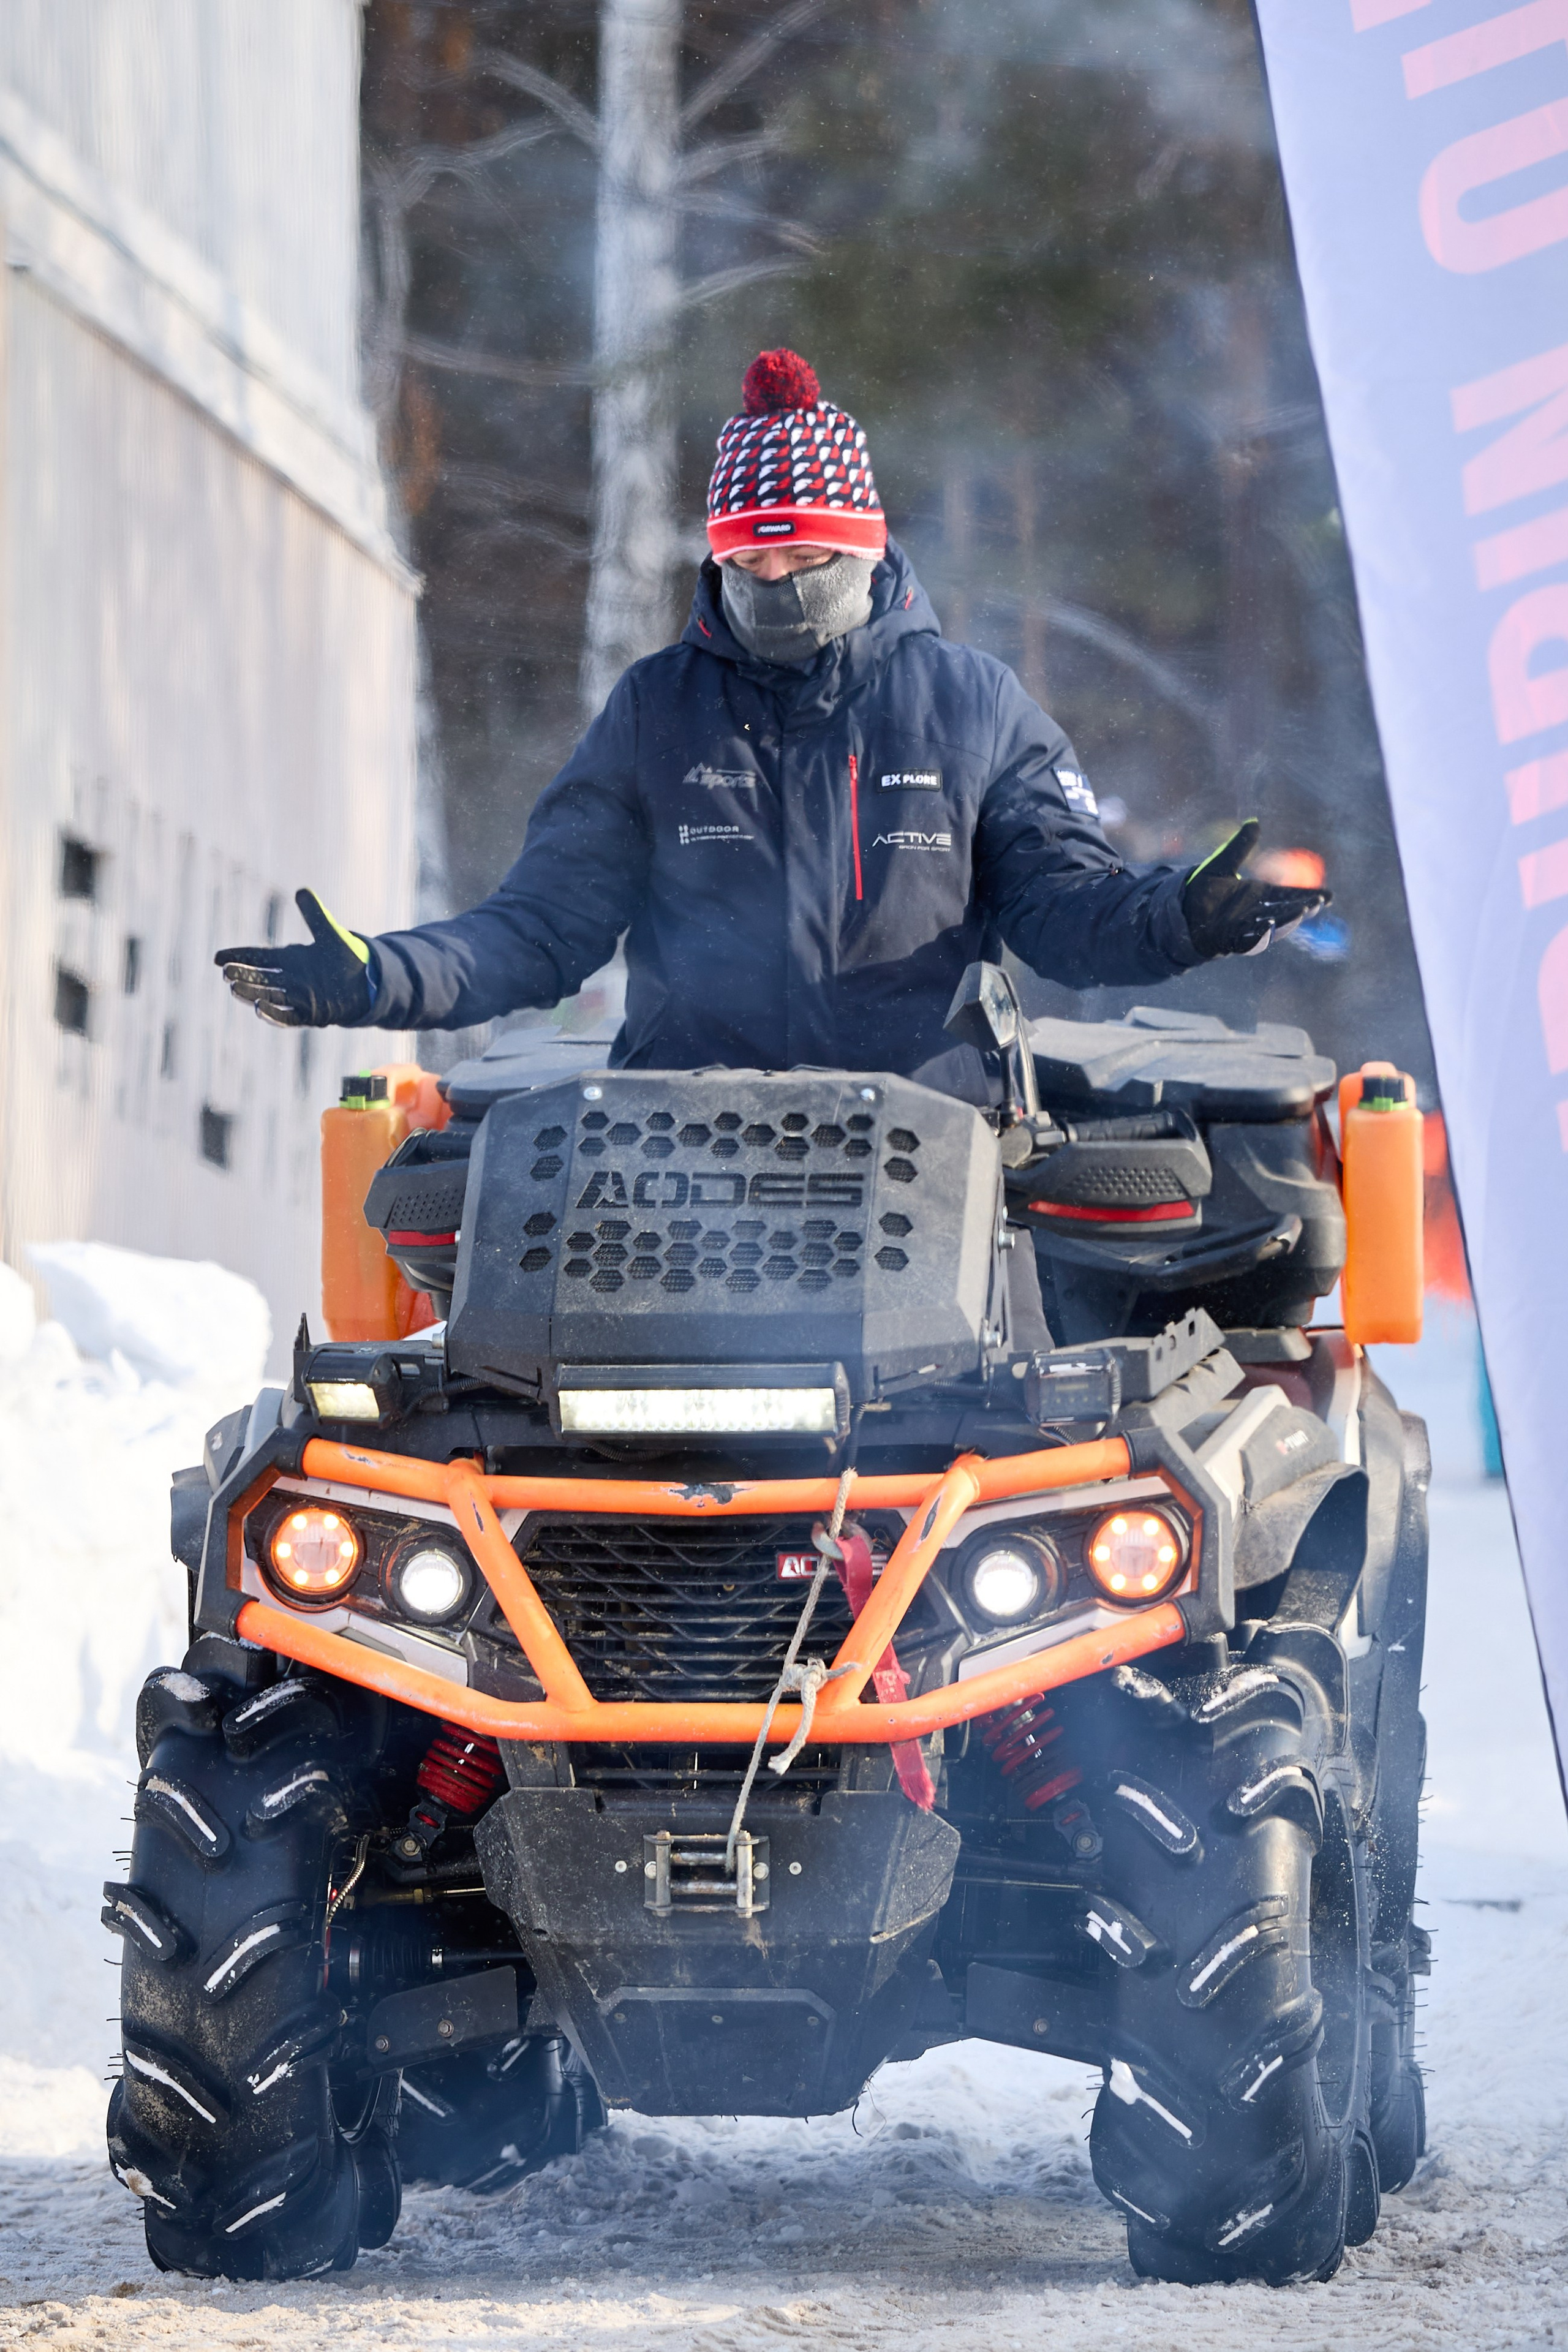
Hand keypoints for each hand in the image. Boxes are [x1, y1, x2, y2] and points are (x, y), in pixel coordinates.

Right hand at [215, 888, 374, 1026]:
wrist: (370, 981)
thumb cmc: (346, 958)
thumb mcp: (329, 932)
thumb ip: (314, 914)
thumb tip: (301, 890)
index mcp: (289, 959)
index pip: (258, 957)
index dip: (238, 956)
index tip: (218, 957)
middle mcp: (290, 979)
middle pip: (259, 978)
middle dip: (241, 975)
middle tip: (225, 973)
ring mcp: (299, 997)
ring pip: (268, 996)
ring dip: (251, 993)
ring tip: (234, 989)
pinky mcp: (311, 1014)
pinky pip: (287, 1016)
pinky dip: (273, 1014)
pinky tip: (258, 1008)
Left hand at [1182, 820, 1329, 958]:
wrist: (1179, 910)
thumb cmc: (1203, 889)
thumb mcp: (1222, 863)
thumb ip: (1239, 846)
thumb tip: (1253, 822)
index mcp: (1259, 895)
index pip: (1288, 895)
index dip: (1308, 895)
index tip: (1329, 896)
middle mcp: (1255, 912)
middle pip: (1285, 911)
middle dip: (1303, 907)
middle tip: (1319, 901)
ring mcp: (1243, 927)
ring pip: (1272, 927)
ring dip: (1287, 921)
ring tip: (1302, 912)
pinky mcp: (1228, 940)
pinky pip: (1247, 941)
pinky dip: (1258, 936)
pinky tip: (1267, 926)